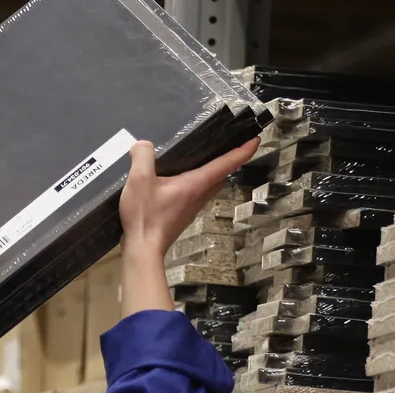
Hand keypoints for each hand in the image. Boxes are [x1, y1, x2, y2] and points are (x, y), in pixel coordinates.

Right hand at [119, 139, 259, 257]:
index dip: (243, 150)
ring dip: (210, 175)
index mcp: (195, 184)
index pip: (226, 164)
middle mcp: (198, 197)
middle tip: (229, 148)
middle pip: (221, 176)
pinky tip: (173, 184)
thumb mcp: (139, 180)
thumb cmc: (145, 218)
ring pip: (208, 187)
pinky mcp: (180, 216)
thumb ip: (143, 156)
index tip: (255, 140)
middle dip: (228, 162)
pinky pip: (193, 196)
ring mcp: (190, 209)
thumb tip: (144, 145)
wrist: (142, 250)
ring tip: (200, 163)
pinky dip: (193, 185)